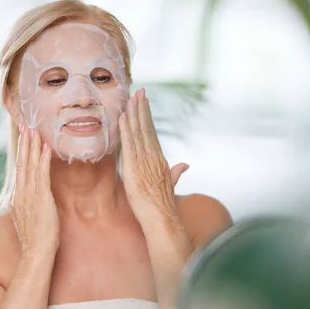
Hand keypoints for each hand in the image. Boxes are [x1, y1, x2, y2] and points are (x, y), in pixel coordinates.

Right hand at [9, 125, 60, 257]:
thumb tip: (38, 201)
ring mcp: (29, 195)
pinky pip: (42, 174)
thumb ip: (32, 207)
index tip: (23, 140)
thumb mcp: (32, 220)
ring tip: (34, 130)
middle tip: (25, 126)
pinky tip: (46, 147)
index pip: (19, 171)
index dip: (22, 154)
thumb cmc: (38, 241)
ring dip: (33, 147)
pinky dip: (43, 159)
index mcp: (18, 199)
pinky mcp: (41, 198)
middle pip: (21, 164)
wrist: (37, 252)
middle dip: (24, 145)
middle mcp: (21, 194)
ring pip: (30, 166)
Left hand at [118, 88, 189, 224]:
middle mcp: (153, 157)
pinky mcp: (134, 168)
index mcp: (160, 160)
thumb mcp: (171, 185)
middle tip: (139, 90)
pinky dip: (126, 130)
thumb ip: (177, 172)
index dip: (147, 117)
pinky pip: (129, 145)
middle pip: (146, 128)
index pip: (152, 134)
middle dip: (142, 108)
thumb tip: (186, 164)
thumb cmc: (164, 206)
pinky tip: (123, 117)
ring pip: (138, 132)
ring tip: (132, 97)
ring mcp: (144, 162)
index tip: (144, 102)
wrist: (161, 218)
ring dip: (135, 114)